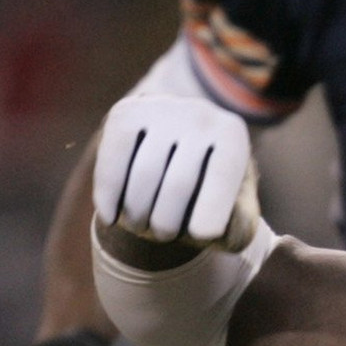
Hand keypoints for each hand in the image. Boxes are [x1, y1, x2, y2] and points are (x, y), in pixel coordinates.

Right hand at [94, 94, 256, 249]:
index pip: (221, 176)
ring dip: (138, 214)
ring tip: (141, 228)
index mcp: (232, 136)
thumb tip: (205, 228)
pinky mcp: (126, 111)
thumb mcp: (236, 217)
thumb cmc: (212, 198)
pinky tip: (110, 218)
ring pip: (144, 174)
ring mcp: (160, 108)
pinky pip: (112, 157)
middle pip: (179, 183)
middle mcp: (199, 114)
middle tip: (163, 237)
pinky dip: (108, 193)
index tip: (201, 235)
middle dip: (166, 223)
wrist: (179, 157)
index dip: (211, 208)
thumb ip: (237, 226)